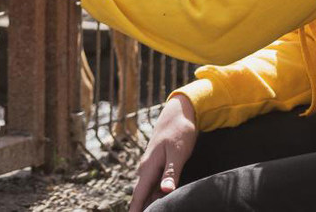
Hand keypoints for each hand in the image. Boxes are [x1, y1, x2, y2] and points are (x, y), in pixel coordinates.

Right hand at [130, 94, 197, 210]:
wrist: (179, 113)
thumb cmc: (179, 131)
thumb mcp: (178, 152)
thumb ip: (171, 172)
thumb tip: (165, 192)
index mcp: (148, 167)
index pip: (138, 196)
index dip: (136, 211)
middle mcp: (146, 169)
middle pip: (141, 196)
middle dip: (143, 209)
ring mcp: (151, 167)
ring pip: (148, 191)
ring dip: (150, 203)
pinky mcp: (158, 165)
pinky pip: (154, 185)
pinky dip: (156, 195)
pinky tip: (162, 202)